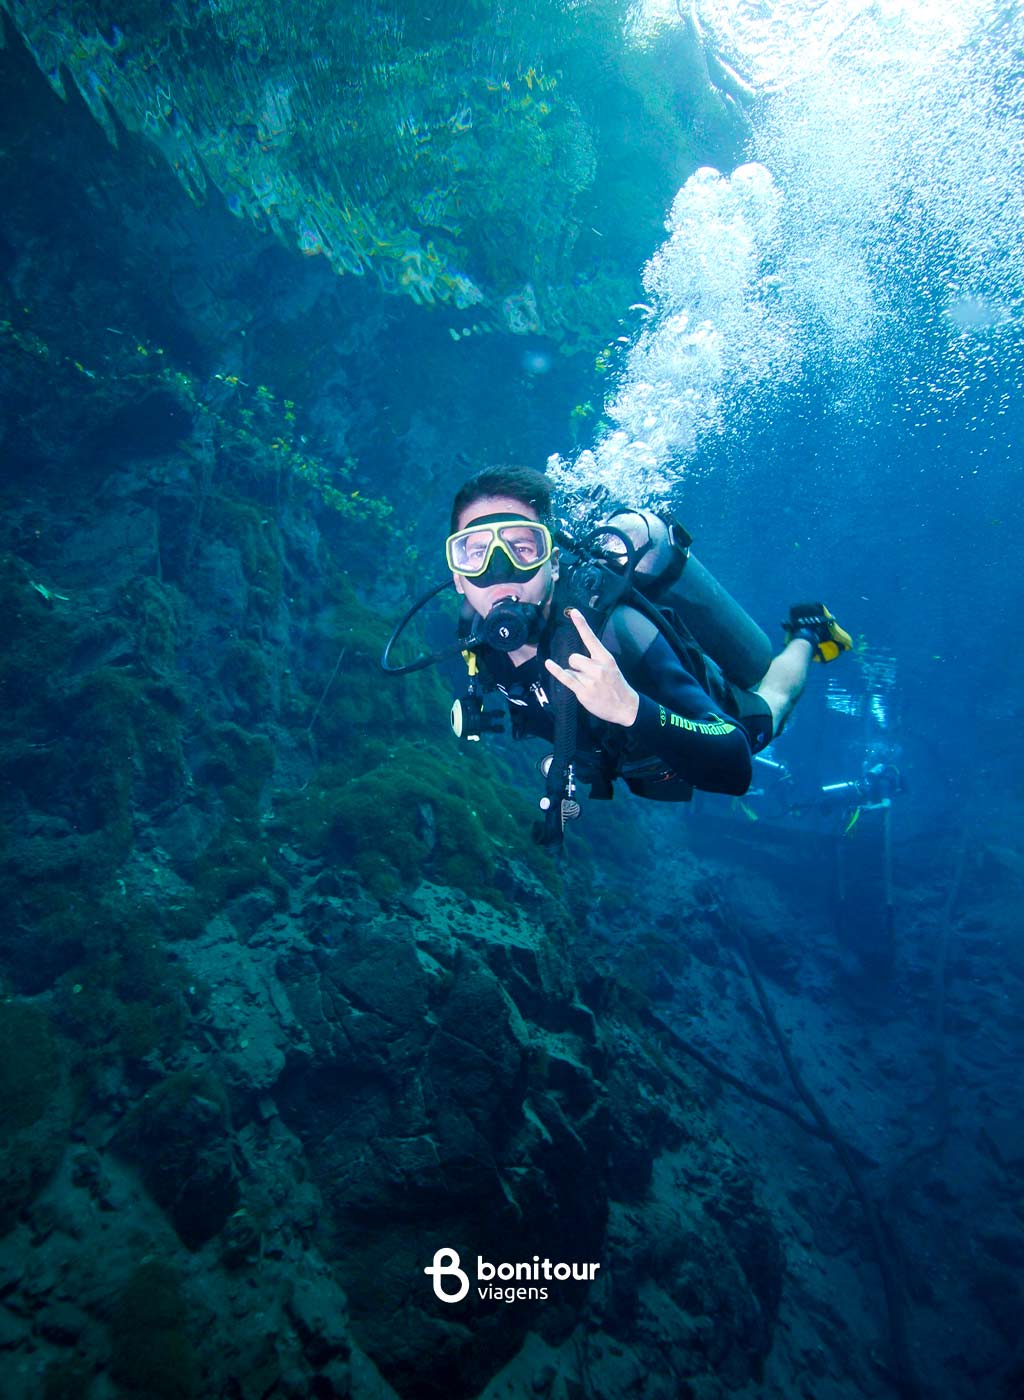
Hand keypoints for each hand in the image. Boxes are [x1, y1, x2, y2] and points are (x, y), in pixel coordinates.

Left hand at [544, 608, 639, 726]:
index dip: (582, 624)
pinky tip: (549, 663)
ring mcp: (590, 679)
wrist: (625, 707)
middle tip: (586, 675)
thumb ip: (596, 659)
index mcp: (605, 658)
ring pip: (570, 669)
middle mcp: (597, 667)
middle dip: (576, 665)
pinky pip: (565, 677)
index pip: (591, 638)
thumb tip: (576, 657)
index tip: (573, 612)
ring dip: (574, 675)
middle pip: (574, 657)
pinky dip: (556, 670)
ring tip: (587, 685)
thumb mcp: (611, 667)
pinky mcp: (583, 691)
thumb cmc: (616, 686)